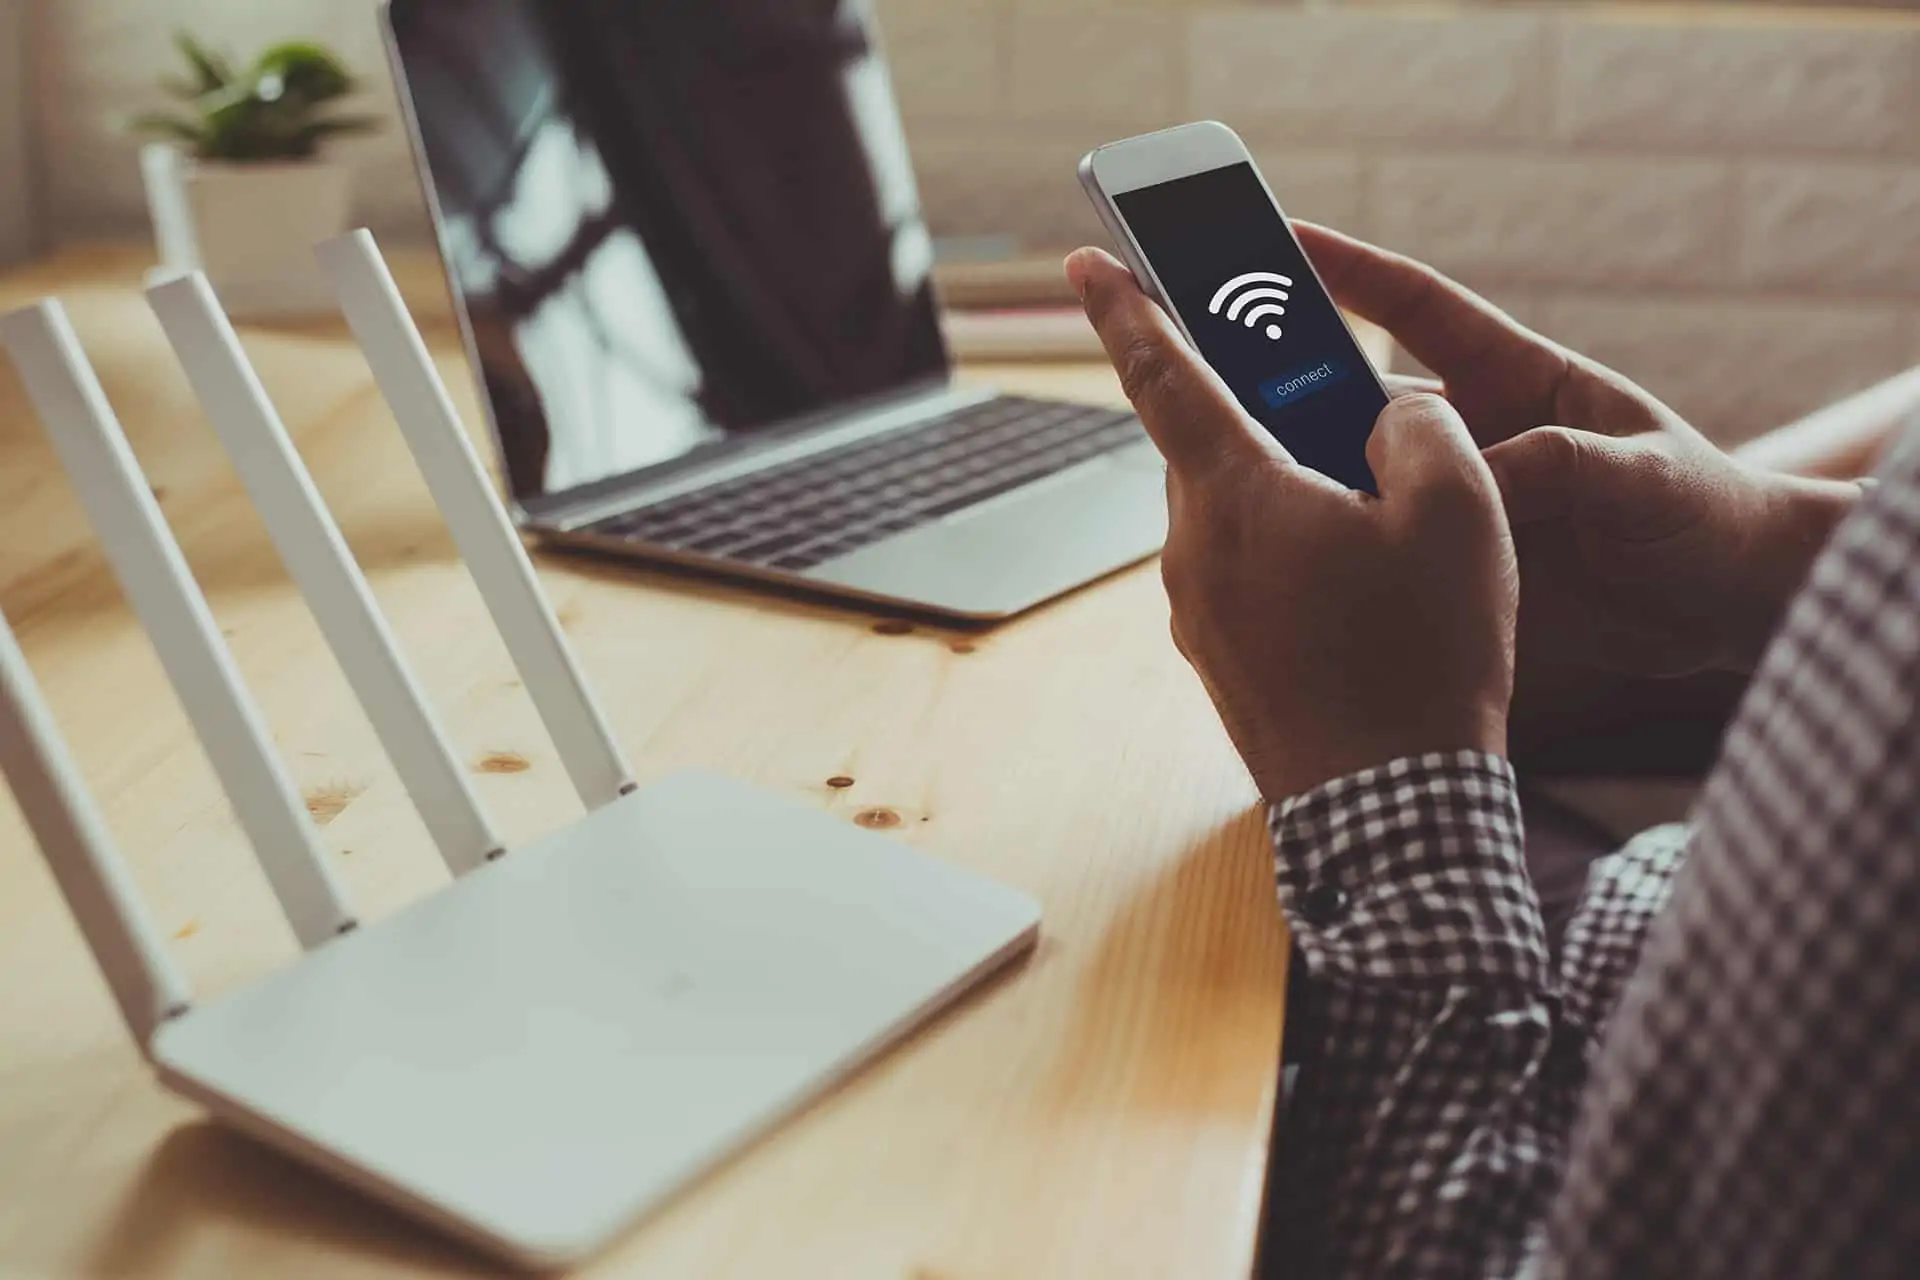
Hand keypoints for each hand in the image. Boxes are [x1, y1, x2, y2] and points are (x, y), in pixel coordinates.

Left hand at [1066, 247, 1517, 800]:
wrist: (1389, 814)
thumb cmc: (1423, 660)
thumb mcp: (1458, 511)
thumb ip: (1417, 427)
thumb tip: (1387, 417)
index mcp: (1233, 494)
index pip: (1160, 373)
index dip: (1124, 306)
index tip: (1086, 259)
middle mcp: (1193, 551)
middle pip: (1213, 445)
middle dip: (1262, 410)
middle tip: (1325, 395)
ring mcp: (1200, 615)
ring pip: (1237, 514)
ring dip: (1290, 492)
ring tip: (1381, 512)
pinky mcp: (1222, 662)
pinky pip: (1247, 576)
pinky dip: (1292, 554)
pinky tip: (1364, 587)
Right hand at [1296, 225, 1858, 732]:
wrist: (1728, 606)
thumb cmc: (1704, 511)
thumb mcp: (1643, 475)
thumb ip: (1561, 464)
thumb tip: (1474, 479)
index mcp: (1517, 380)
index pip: (1419, 309)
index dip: (1351, 271)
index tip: (1283, 241)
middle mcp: (1472, 437)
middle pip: (1363, 400)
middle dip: (1291, 386)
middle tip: (1222, 383)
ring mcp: (1456, 505)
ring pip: (1359, 483)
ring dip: (1309, 484)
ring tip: (1243, 484)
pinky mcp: (1453, 572)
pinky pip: (1383, 560)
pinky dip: (1339, 560)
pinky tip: (1292, 565)